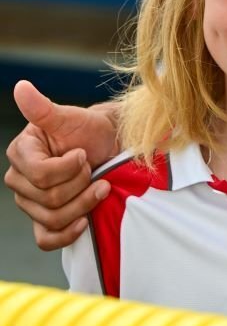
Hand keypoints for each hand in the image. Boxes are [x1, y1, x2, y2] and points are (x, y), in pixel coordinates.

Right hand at [4, 82, 118, 249]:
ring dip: (83, 204)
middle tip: (93, 168)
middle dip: (80, 184)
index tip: (83, 153)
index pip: (41, 175)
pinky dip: (67, 234)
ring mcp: (29, 202)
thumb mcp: (70, 117)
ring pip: (53, 218)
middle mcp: (20, 179)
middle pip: (50, 199)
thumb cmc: (89, 129)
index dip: (69, 168)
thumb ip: (43, 108)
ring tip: (100, 187)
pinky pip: (46, 238)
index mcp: (21, 152)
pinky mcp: (42, 219)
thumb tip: (20, 87)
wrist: (109, 147)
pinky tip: (84, 222)